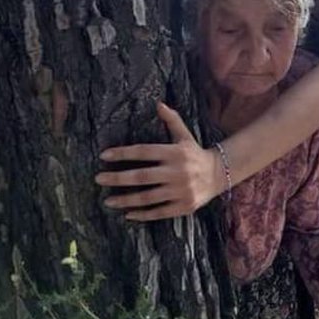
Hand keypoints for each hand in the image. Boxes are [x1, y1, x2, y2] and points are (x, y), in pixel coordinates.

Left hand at [96, 102, 223, 220]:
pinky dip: (143, 214)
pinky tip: (128, 214)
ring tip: (108, 201)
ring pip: (147, 197)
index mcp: (175, 153)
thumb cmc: (195, 153)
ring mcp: (180, 191)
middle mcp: (177, 172)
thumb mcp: (185, 135)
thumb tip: (158, 104)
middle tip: (98, 179)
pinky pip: (159, 212)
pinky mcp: (183, 206)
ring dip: (125, 200)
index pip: (143, 151)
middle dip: (117, 178)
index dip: (122, 153)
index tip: (103, 156)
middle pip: (142, 176)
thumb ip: (172, 120)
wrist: (220, 174)